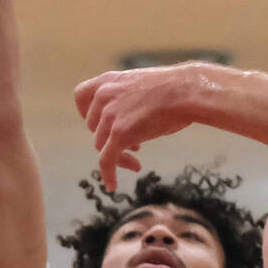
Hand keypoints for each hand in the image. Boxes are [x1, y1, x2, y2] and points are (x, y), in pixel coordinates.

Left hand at [73, 63, 224, 191]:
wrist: (187, 91)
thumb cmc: (174, 89)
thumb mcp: (141, 86)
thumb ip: (126, 99)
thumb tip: (125, 121)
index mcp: (108, 81)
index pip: (81, 97)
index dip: (86, 113)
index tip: (99, 125)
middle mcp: (104, 96)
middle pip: (94, 128)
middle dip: (109, 138)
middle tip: (132, 145)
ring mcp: (110, 115)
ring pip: (101, 146)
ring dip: (118, 155)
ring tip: (136, 158)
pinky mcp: (120, 134)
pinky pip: (106, 160)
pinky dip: (108, 174)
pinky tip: (112, 186)